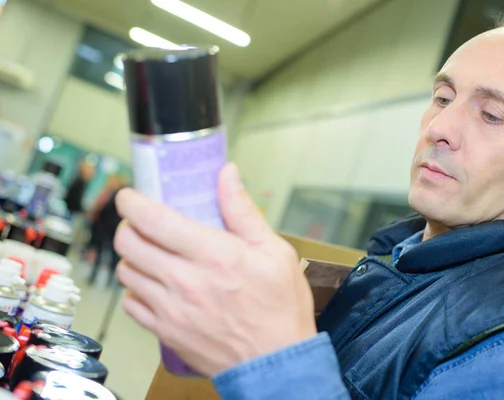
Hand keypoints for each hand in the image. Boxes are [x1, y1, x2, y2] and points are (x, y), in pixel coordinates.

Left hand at [113, 163, 316, 375]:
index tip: (131, 196)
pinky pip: (131, 305)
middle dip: (128, 225)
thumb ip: (243, 210)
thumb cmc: (281, 309)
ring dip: (132, 256)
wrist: (277, 363)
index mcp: (213, 255)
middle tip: (142, 222)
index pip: (153, 219)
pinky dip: (136, 289)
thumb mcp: (275, 251)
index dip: (132, 201)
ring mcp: (171, 309)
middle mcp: (185, 281)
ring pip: (126, 272)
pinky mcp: (166, 332)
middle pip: (129, 243)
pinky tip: (154, 284)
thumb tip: (227, 174)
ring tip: (151, 253)